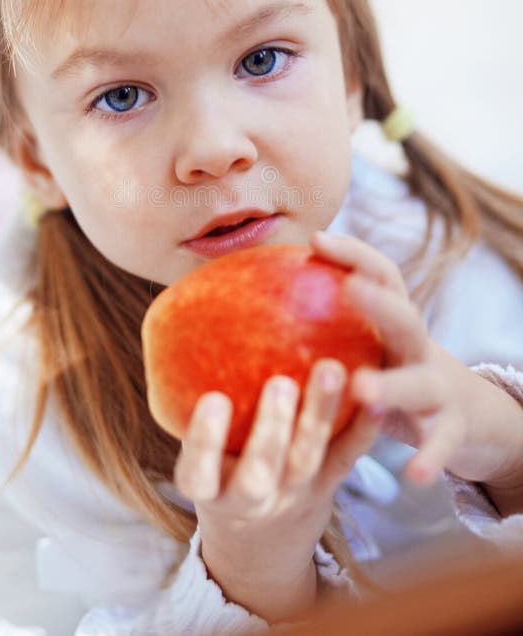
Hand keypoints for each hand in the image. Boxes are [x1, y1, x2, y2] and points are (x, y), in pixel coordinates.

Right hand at [173, 360, 381, 622]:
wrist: (265, 543)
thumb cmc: (221, 473)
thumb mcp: (198, 459)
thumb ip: (192, 411)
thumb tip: (180, 328)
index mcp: (209, 490)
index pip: (199, 472)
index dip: (205, 441)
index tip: (213, 400)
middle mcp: (251, 497)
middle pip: (261, 471)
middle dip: (273, 428)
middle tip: (281, 383)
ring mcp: (294, 493)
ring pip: (308, 459)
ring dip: (320, 415)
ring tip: (330, 370)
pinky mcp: (329, 483)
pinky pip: (348, 457)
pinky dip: (364, 428)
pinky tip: (374, 395)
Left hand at [312, 232, 522, 509]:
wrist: (466, 413)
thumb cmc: (392, 372)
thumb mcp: (367, 345)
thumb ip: (325, 328)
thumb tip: (251, 295)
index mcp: (394, 321)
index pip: (382, 275)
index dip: (354, 253)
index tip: (316, 240)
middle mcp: (418, 347)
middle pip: (405, 319)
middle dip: (379, 303)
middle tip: (349, 288)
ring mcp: (438, 386)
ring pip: (418, 384)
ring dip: (392, 385)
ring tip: (362, 388)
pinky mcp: (452, 427)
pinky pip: (440, 443)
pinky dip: (430, 457)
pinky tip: (413, 477)